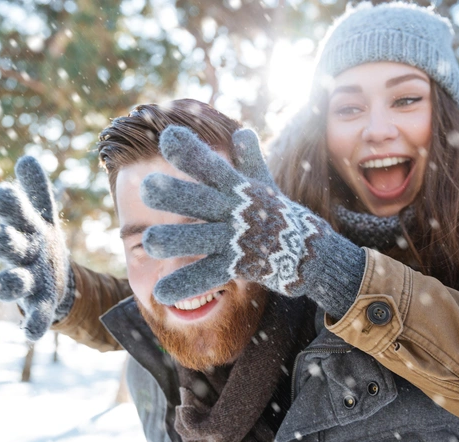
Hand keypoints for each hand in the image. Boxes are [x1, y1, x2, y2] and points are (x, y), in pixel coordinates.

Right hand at [0, 156, 73, 339]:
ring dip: (9, 283)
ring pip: (12, 283)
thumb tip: (27, 157)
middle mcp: (19, 255)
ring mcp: (28, 281)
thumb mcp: (42, 215)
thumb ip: (36, 190)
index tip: (4, 192)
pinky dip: (32, 325)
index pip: (10, 214)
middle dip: (0, 241)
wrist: (52, 276)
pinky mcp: (41, 305)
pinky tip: (31, 334)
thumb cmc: (39, 241)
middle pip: (4, 247)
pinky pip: (35, 316)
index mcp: (21, 229)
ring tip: (11, 281)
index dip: (6, 206)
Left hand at [140, 126, 362, 307]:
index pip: (211, 166)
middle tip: (147, 187)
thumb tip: (243, 132)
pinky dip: (185, 285)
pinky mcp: (238, 266)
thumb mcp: (265, 184)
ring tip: (148, 242)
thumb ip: (249, 159)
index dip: (191, 152)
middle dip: (176, 194)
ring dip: (175, 241)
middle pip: (201, 201)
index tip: (168, 136)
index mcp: (236, 188)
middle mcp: (234, 211)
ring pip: (201, 239)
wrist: (311, 251)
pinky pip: (208, 275)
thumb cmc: (279, 213)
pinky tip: (160, 293)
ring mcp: (236, 239)